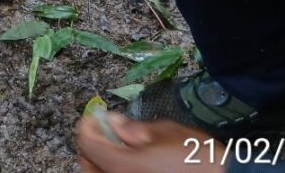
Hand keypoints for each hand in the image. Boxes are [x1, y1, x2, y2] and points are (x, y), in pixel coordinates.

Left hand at [76, 112, 225, 172]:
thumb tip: (114, 123)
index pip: (88, 145)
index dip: (88, 127)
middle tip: (100, 133)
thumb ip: (135, 129)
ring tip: (112, 148)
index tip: (93, 117)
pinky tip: (126, 163)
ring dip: (98, 164)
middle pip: (87, 167)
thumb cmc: (197, 157)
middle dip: (90, 148)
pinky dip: (113, 172)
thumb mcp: (166, 132)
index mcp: (123, 166)